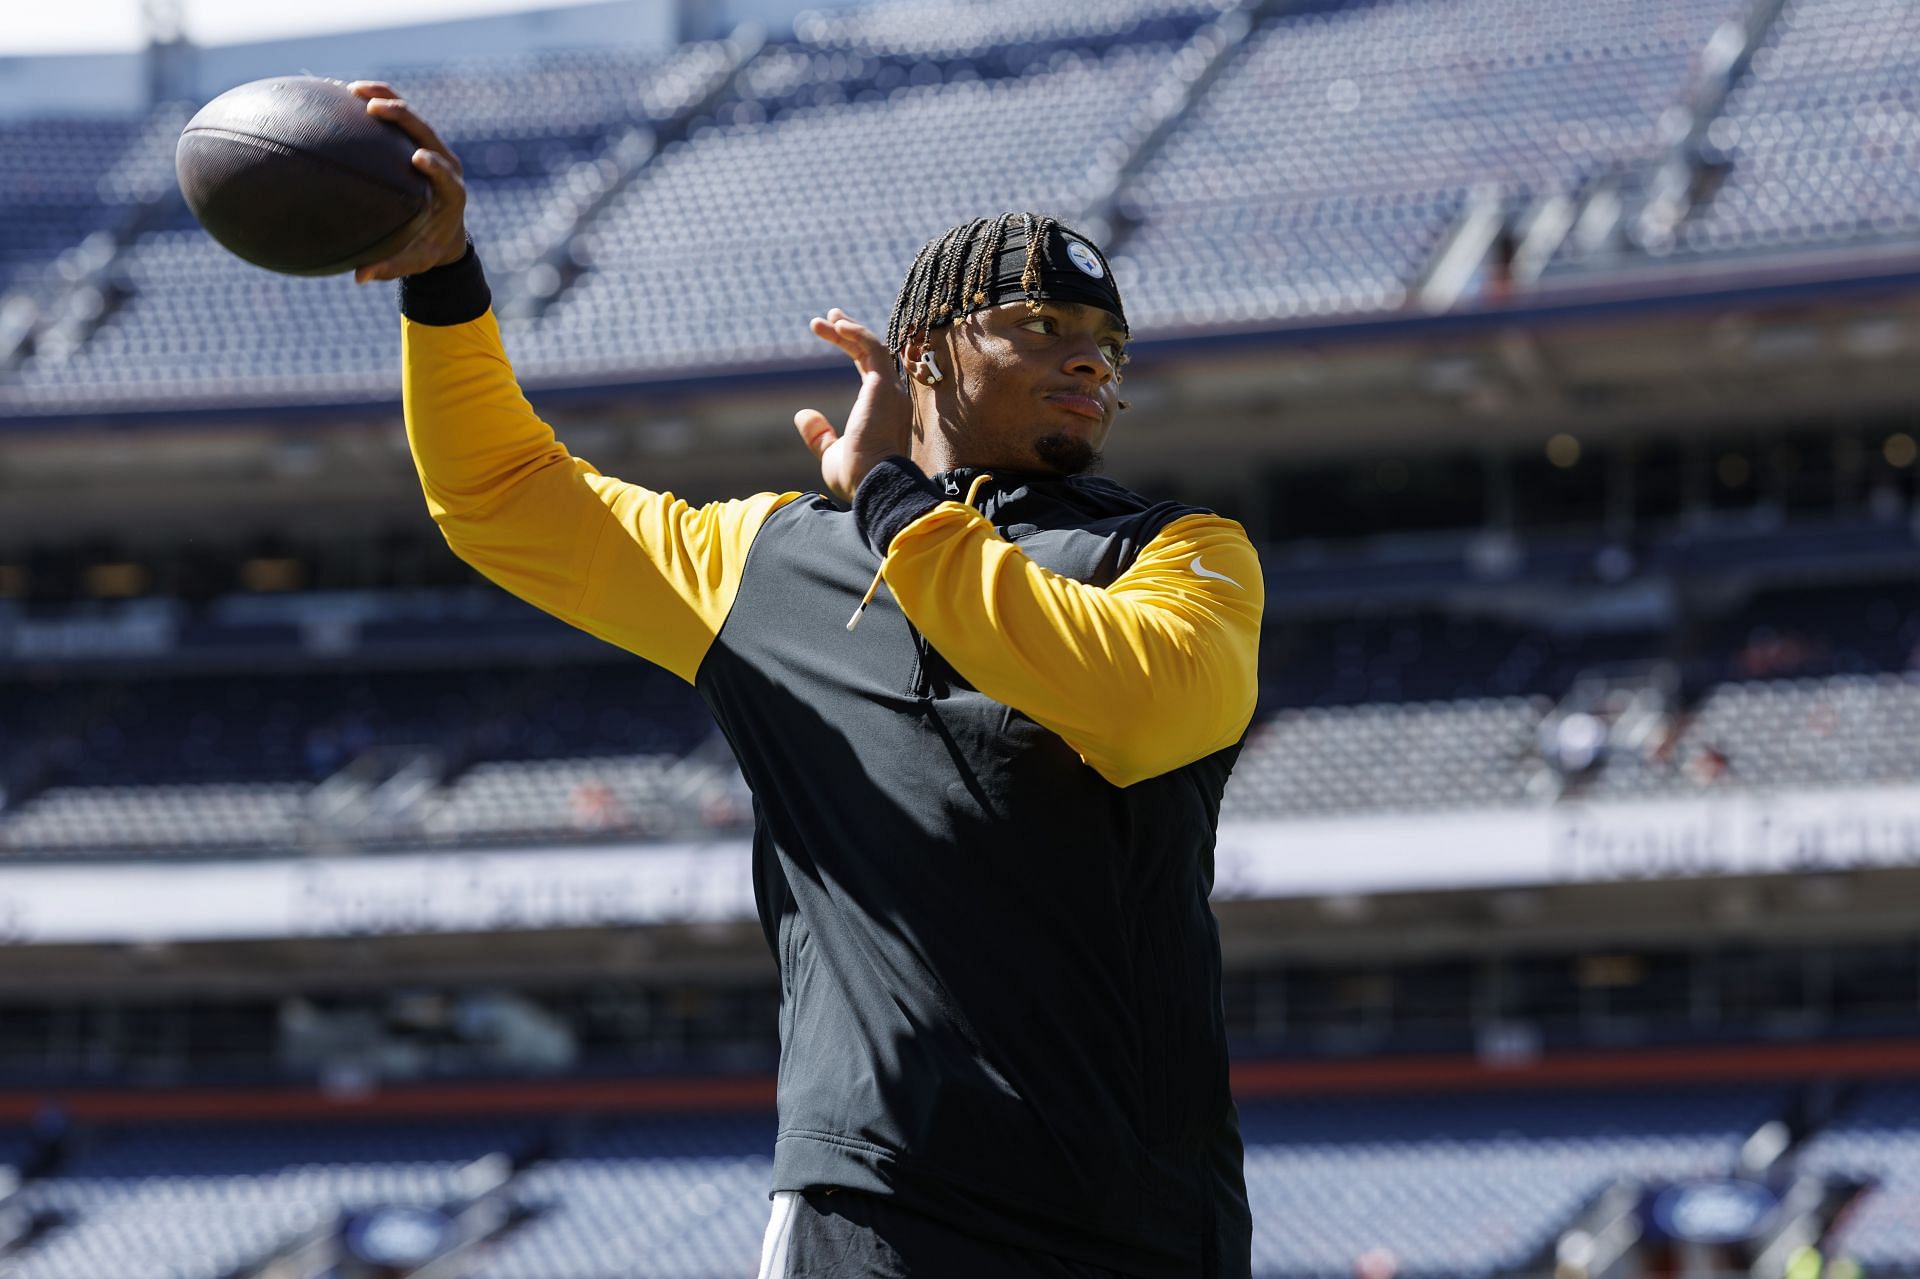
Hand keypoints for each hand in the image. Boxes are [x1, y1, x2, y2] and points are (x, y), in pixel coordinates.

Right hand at [347, 81, 468, 282]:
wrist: (445, 231)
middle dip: (404, 118)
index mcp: (452, 195)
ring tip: (356, 90)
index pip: (447, 174)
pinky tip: (347, 92)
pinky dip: (379, 101)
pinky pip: (399, 117)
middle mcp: (446, 166)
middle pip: (428, 134)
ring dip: (388, 100)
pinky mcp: (419, 140)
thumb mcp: (415, 261)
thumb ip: (391, 267)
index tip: (418, 158)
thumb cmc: (429, 248)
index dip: (435, 165)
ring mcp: (433, 149)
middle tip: (375, 109)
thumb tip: (358, 276)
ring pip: (413, 118)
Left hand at [793, 309, 915, 503]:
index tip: (833, 330)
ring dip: (848, 329)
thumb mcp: (832, 454)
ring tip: (824, 319)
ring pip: (873, 346)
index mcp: (882, 409)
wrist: (874, 484)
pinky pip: (873, 348)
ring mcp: (890, 390)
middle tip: (828, 317)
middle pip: (871, 353)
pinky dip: (857, 333)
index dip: (851, 346)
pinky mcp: (883, 386)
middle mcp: (892, 396)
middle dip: (849, 332)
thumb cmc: (858, 477)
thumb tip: (803, 415)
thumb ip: (820, 435)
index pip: (868, 368)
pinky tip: (837, 325)